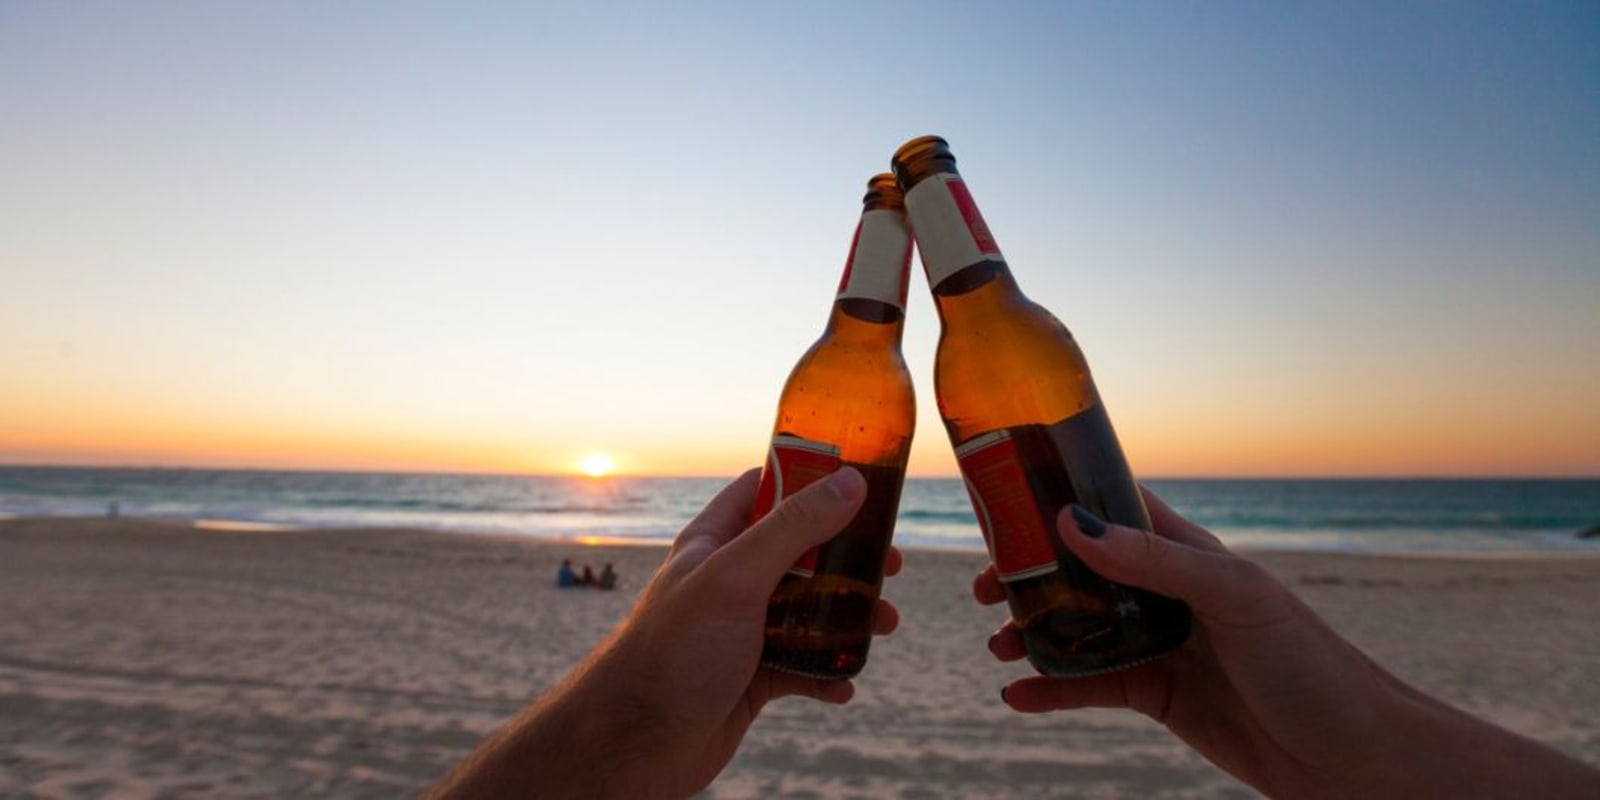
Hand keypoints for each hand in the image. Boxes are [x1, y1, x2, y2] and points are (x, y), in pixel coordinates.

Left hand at [427, 467, 901, 799]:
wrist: (634, 745)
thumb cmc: (672, 654)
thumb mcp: (736, 578)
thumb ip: (793, 529)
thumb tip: (849, 482)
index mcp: (715, 541)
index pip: (765, 489)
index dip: (810, 478)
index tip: (861, 479)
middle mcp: (729, 580)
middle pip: (802, 553)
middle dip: (848, 557)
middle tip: (889, 563)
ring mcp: (742, 630)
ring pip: (810, 612)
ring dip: (850, 618)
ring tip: (884, 625)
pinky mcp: (751, 678)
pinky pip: (803, 668)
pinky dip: (828, 674)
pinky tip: (842, 683)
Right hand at [975, 488, 1599, 797]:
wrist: (1354, 758)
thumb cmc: (1311, 664)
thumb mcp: (1235, 599)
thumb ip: (1154, 561)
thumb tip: (1072, 525)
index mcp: (1189, 553)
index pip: (1115, 507)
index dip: (1059, 499)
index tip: (1004, 500)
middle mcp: (1169, 592)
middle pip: (1081, 572)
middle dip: (1030, 575)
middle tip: (983, 588)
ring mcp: (1161, 645)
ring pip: (1078, 630)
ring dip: (1033, 634)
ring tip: (1000, 646)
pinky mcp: (1158, 698)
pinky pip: (1090, 688)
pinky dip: (1050, 692)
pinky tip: (1017, 698)